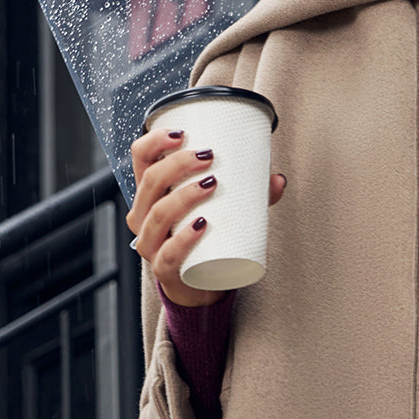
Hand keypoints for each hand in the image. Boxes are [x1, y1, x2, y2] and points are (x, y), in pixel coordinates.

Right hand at [127, 125, 286, 307]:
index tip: (183, 133)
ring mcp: (150, 245)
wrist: (202, 285)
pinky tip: (201, 224)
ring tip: (212, 184)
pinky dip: (185, 237)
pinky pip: (169, 253)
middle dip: (179, 163)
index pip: (140, 158)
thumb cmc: (206, 239)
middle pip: (151, 182)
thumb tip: (278, 178)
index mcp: (150, 194)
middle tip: (209, 157)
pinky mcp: (164, 270)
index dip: (155, 141)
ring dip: (184, 195)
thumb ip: (250, 194)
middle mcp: (143, 217)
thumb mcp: (222, 210)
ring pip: (159, 214)